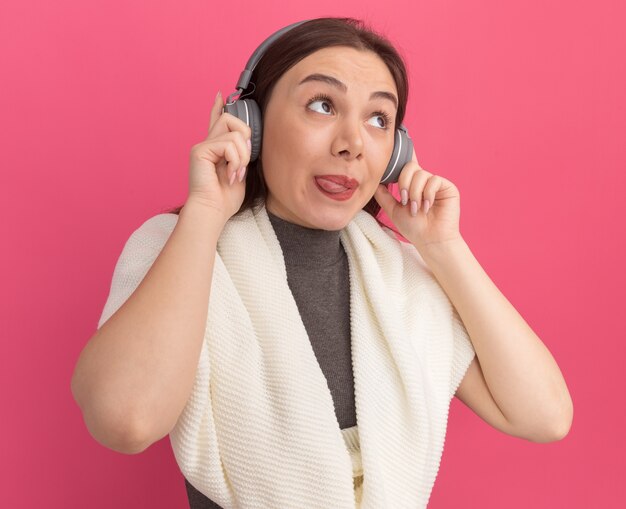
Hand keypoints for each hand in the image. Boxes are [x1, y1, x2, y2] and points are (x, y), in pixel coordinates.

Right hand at [186, 91, 251, 223]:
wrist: (213, 211)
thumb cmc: (225, 198)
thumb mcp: (240, 171)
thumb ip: (241, 153)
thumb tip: (247, 138)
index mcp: (216, 149)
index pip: (216, 122)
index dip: (217, 107)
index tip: (220, 94)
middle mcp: (207, 144)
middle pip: (232, 119)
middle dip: (246, 141)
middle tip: (242, 164)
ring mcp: (202, 146)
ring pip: (235, 133)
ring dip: (243, 157)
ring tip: (235, 174)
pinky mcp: (200, 150)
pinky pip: (229, 145)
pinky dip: (235, 161)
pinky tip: (230, 175)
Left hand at [373, 148, 461, 249]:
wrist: (429, 240)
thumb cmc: (413, 228)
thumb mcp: (393, 209)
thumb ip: (383, 195)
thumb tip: (374, 180)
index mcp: (411, 184)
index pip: (405, 166)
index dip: (399, 160)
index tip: (391, 163)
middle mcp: (424, 181)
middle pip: (410, 166)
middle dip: (404, 183)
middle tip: (404, 201)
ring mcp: (436, 184)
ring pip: (421, 174)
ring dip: (415, 193)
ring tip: (416, 209)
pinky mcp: (448, 187)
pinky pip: (434, 180)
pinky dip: (427, 194)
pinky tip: (427, 207)